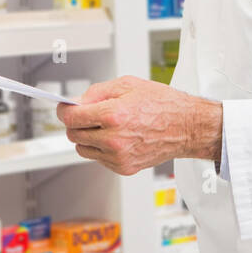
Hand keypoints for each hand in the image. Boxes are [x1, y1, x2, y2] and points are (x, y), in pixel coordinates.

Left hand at [58, 76, 222, 175]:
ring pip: (83, 149)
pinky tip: (118, 137)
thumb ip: (97, 92)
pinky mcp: (124, 168)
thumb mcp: (128, 85)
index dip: (64, 111)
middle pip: (73, 134)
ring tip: (105, 126)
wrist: (187, 126)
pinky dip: (101, 148)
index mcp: (113, 115)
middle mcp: (114, 139)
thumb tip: (76, 102)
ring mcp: (118, 156)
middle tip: (88, 114)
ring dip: (87, 137)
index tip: (65, 108)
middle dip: (76, 123)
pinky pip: (98, 159)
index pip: (71, 118)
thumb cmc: (162, 103)